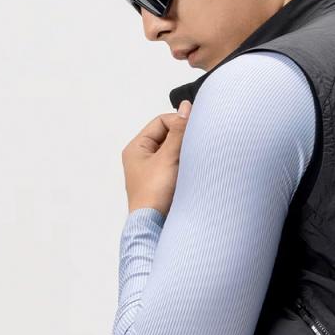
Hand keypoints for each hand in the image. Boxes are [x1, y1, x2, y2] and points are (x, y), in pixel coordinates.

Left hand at [122, 99, 191, 216]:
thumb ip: (179, 132)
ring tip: (197, 161)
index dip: (179, 123)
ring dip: (187, 155)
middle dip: (185, 140)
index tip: (196, 129)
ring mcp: (154, 173)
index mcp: (137, 148)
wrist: (154, 227)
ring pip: (176, 153)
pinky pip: (179, 168)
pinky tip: (196, 172)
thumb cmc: (154, 194)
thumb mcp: (168, 157)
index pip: (162, 122)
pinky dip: (188, 168)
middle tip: (197, 145)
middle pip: (169, 137)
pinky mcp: (165, 186)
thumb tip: (186, 106)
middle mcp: (143, 159)